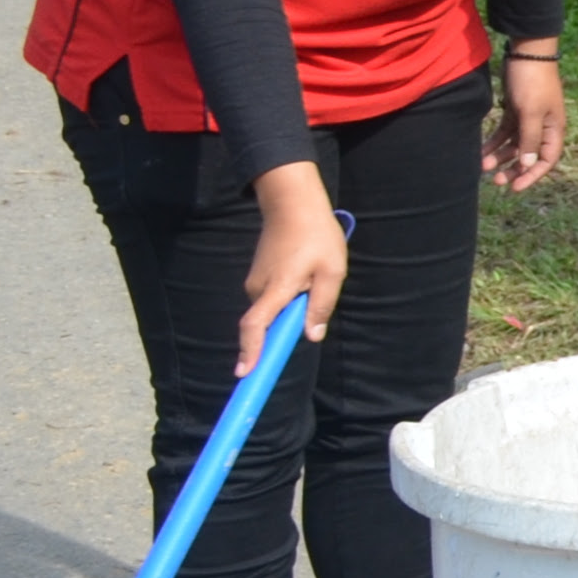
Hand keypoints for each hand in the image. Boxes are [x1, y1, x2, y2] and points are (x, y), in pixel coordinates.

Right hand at [238, 163, 344, 364]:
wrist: (292, 204)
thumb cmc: (317, 236)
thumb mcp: (332, 271)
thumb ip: (322, 305)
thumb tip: (311, 336)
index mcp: (276, 289)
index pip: (256, 326)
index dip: (250, 351)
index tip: (244, 373)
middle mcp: (258, 289)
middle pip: (271, 322)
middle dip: (293, 321)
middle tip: (318, 287)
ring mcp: (255, 283)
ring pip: (275, 309)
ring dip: (295, 304)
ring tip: (316, 273)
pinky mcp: (258, 278)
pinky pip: (274, 298)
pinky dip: (290, 296)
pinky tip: (307, 272)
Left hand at [486, 52, 567, 187]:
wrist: (527, 54)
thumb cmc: (533, 82)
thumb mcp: (531, 112)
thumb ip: (530, 139)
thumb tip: (528, 164)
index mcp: (554, 129)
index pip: (546, 159)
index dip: (532, 175)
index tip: (515, 187)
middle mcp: (543, 127)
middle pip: (528, 156)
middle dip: (513, 169)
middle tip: (495, 181)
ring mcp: (528, 119)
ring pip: (514, 145)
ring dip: (500, 157)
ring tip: (482, 166)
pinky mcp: (515, 110)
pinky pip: (504, 133)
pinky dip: (494, 143)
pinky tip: (481, 151)